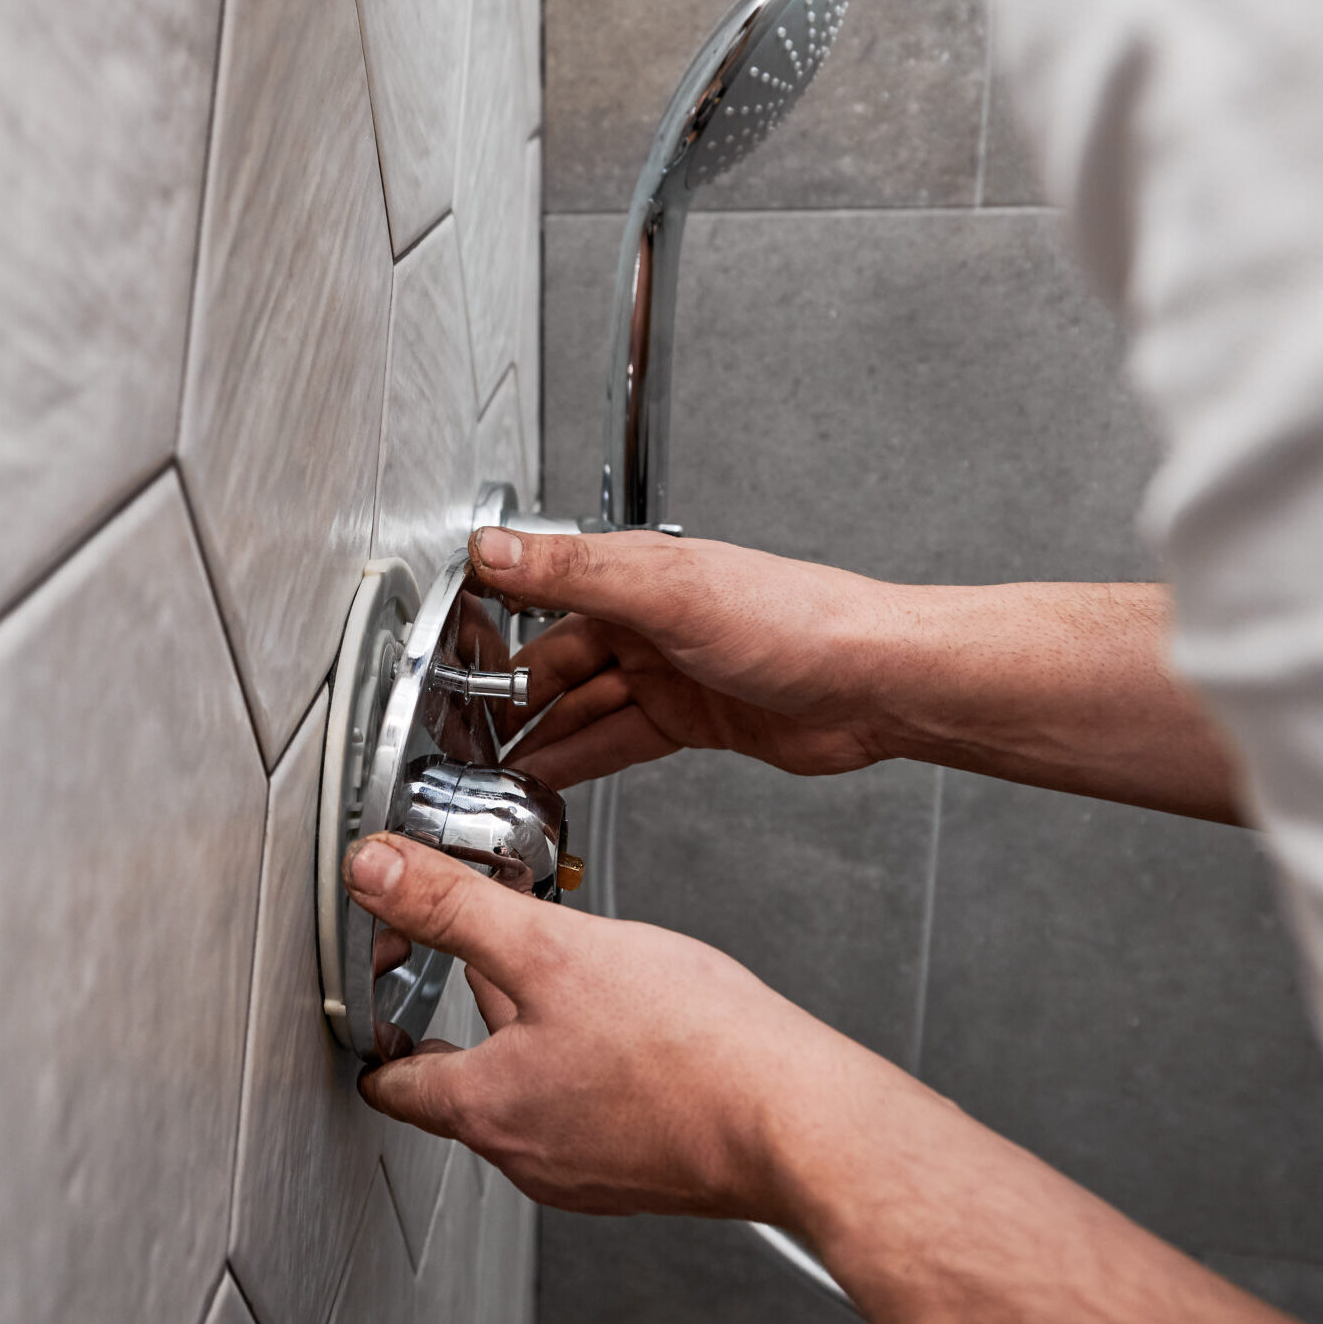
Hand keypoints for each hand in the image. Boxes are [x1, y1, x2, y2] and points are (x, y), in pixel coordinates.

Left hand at [343, 830, 894, 1220]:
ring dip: (534, 1028)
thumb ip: (453, 908)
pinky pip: (590, 1104)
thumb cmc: (692, 1050)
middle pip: (464, 1077)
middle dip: (470, 1007)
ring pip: (532, 1087)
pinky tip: (630, 1019)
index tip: (381, 985)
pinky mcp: (644, 1168)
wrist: (801, 1121)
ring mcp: (589, 1169)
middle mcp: (528, 1155)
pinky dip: (589, 1059)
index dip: (378, 1024)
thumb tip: (375, 873)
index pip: (392, 1083)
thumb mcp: (551, 949)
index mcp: (486, 1109)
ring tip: (568, 970)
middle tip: (483, 947)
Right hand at [474, 526, 902, 786]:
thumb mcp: (669, 591)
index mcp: (633, 576)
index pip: (539, 594)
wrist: (878, 682)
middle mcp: (646, 620)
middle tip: (463, 735)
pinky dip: (580, 759)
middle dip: (508, 699)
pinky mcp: (692, 718)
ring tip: (494, 769)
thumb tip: (494, 547)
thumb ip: (575, 572)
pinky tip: (551, 776)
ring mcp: (668, 671)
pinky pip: (617, 739)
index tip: (444, 658)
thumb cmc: (799, 620)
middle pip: (554, 662)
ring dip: (539, 737)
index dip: (490, 627)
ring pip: (582, 707)